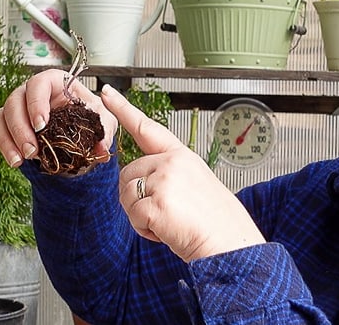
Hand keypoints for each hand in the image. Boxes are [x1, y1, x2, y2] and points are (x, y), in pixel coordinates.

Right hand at [0, 69, 116, 166]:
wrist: (80, 133)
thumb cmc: (90, 118)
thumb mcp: (103, 121)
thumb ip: (104, 131)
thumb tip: (101, 149)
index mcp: (55, 82)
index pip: (39, 83)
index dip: (36, 103)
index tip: (41, 125)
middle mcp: (32, 93)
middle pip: (14, 101)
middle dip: (20, 128)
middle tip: (32, 151)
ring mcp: (17, 109)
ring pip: (1, 117)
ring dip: (5, 140)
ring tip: (18, 161)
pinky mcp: (8, 127)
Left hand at [102, 85, 265, 262]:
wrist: (231, 245)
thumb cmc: (215, 222)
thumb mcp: (194, 185)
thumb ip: (166, 175)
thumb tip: (138, 181)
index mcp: (182, 155)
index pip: (146, 127)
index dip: (123, 109)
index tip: (107, 93)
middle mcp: (172, 162)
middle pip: (127, 173)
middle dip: (136, 198)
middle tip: (165, 213)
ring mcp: (164, 180)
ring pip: (126, 195)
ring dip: (139, 215)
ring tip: (169, 222)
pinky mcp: (156, 203)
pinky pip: (133, 216)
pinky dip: (145, 230)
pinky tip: (167, 232)